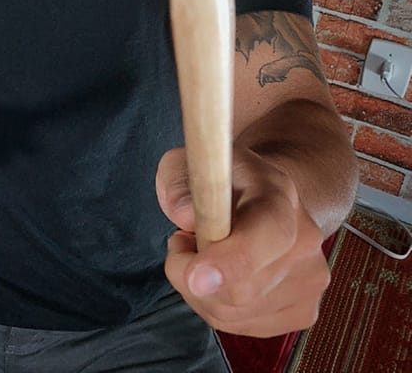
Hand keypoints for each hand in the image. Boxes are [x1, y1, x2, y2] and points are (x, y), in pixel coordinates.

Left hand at [156, 146, 330, 336]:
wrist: (263, 196)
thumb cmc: (220, 181)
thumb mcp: (187, 164)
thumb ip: (179, 184)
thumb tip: (185, 216)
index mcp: (278, 192)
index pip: (268, 233)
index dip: (231, 261)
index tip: (195, 276)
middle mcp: (305, 239)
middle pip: (241, 288)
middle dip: (189, 272)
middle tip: (183, 240)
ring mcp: (311, 279)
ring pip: (233, 312)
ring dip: (200, 290)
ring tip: (203, 253)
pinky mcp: (304, 311)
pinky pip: (240, 326)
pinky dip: (214, 306)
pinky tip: (219, 277)